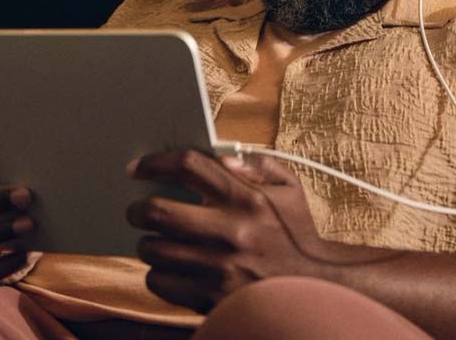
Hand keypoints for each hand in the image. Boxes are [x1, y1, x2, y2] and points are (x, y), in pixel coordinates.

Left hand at [126, 149, 327, 311]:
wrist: (319, 287)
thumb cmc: (296, 234)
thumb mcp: (289, 188)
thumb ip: (257, 164)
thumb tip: (221, 158)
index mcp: (246, 198)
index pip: (188, 166)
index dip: (154, 163)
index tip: (136, 168)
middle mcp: (230, 231)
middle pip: (156, 211)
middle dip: (137, 209)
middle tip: (136, 210)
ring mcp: (219, 267)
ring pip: (153, 250)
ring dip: (147, 243)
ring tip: (155, 241)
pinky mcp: (211, 298)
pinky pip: (159, 282)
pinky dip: (157, 275)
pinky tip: (170, 269)